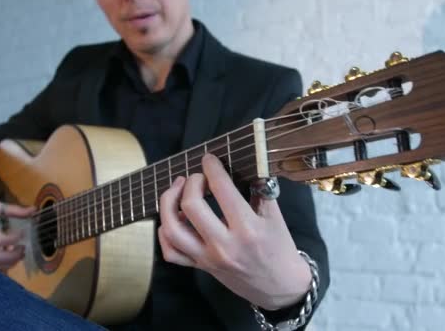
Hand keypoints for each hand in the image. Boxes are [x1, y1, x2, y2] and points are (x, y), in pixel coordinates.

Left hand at [158, 154, 310, 309]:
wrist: (280, 287)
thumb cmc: (280, 248)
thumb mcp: (276, 217)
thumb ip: (261, 191)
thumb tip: (244, 166)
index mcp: (247, 228)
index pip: (222, 190)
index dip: (212, 168)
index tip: (209, 159)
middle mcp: (224, 244)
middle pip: (191, 205)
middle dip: (192, 182)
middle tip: (199, 177)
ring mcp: (209, 258)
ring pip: (172, 229)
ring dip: (169, 203)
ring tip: (177, 190)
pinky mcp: (201, 267)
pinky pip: (171, 252)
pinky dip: (164, 233)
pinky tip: (172, 218)